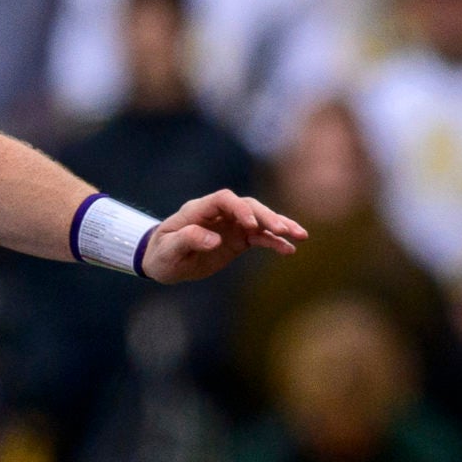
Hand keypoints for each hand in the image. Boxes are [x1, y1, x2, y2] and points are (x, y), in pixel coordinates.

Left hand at [142, 190, 304, 282]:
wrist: (163, 262)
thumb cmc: (161, 255)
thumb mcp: (168, 251)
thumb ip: (188, 240)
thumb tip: (215, 240)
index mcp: (198, 210)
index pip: (223, 199)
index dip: (239, 208)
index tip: (250, 225)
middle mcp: (217, 214)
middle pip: (247, 206)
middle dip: (266, 216)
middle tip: (283, 229)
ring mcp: (229, 225)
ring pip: (259, 220)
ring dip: (279, 226)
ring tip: (299, 236)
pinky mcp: (237, 239)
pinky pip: (259, 238)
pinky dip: (275, 242)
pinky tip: (289, 250)